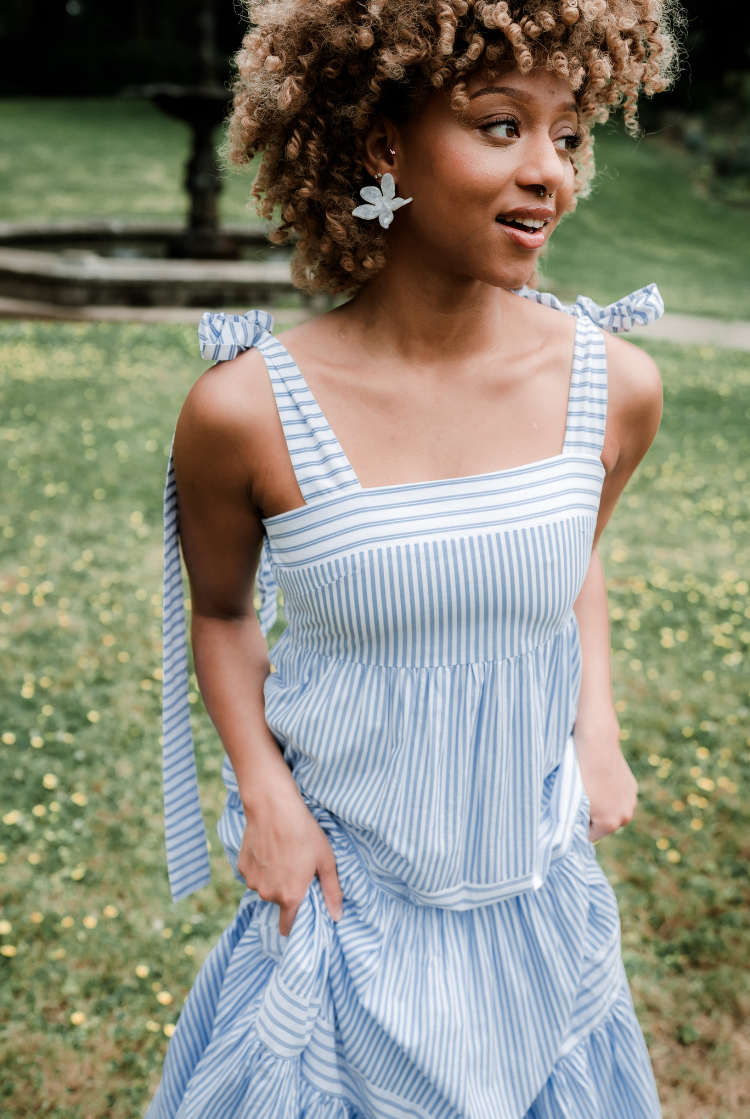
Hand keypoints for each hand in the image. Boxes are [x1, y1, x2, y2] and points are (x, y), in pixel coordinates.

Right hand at [238, 769, 342, 935]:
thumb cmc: (304, 833)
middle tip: (296, 867)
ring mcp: (252, 880)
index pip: (287, 926)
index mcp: (290, 896)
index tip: (301, 909)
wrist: (274, 807)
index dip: (294, 921)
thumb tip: (337, 916)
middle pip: (278, 901)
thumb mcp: (326, 861)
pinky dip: (261, 866)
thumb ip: (332, 891)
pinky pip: (254, 874)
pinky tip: (269, 848)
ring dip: (273, 878)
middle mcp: (267, 893)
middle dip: (287, 890)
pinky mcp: (242, 866)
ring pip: (265, 887)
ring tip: (283, 854)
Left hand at [574, 716, 637, 841]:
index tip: (571, 810)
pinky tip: (601, 779)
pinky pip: (618, 797)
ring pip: (612, 810)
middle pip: (603, 824)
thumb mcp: (572, 803)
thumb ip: (575, 821)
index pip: (589, 836)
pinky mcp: (633, 787)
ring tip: (591, 786)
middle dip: (592, 815)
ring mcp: (631, 801)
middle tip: (580, 796)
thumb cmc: (580, 774)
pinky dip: (611, 793)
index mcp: (609, 824)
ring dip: (603, 804)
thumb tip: (572, 832)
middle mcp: (625, 817)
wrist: (596, 745)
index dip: (578, 824)